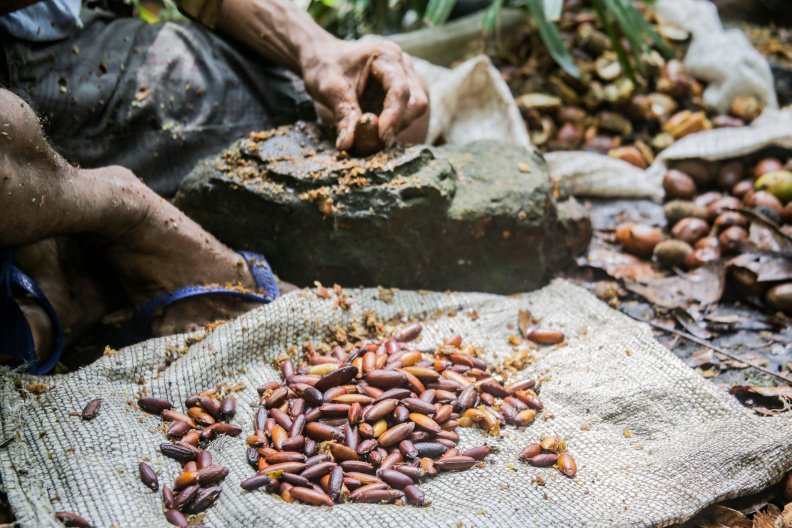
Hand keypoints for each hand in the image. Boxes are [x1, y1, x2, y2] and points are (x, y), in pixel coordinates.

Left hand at [300, 38, 428, 150]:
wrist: (321, 58)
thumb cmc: (324, 66)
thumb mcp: (329, 88)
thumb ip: (342, 115)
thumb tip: (346, 145)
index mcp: (386, 56)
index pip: (400, 89)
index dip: (393, 116)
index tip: (381, 137)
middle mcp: (401, 66)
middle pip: (415, 102)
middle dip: (397, 124)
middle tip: (374, 140)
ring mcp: (404, 79)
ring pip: (413, 111)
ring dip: (394, 128)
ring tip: (368, 135)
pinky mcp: (400, 94)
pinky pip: (404, 115)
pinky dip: (390, 127)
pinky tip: (371, 130)